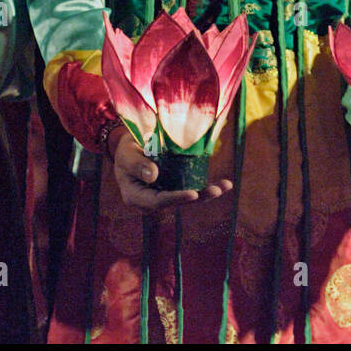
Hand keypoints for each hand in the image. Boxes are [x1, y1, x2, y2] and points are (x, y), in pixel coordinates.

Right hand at [109, 130, 230, 213]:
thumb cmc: (125, 151)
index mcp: (136, 197)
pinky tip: (225, 183)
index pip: (158, 201)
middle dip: (199, 197)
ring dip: (207, 193)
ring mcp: (165, 194)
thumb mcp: (126, 155)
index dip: (176, 198)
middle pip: (177, 202)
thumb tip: (154, 176)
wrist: (129, 148)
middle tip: (216, 191)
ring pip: (187, 197)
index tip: (192, 194)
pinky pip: (191, 187)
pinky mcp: (175, 186)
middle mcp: (152, 201)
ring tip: (225, 186)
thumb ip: (137, 165)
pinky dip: (207, 185)